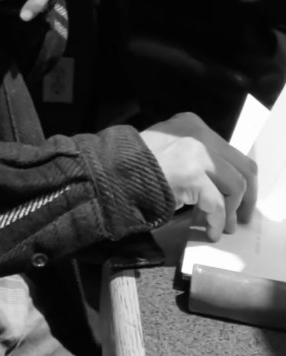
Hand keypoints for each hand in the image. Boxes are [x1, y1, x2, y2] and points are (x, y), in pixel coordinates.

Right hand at [139, 112, 257, 241]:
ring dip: (231, 210)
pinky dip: (216, 221)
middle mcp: (199, 134)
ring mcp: (197, 153)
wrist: (109, 170)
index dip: (237, 178)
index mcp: (191, 124)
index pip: (229, 151)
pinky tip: (210, 231)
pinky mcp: (192, 175)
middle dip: (245, 195)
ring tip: (223, 227)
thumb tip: (215, 184)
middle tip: (240, 216)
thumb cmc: (133, 164)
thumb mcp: (166, 149)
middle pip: (242, 166)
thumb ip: (190, 156)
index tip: (236, 198)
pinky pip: (216, 204)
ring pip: (235, 185)